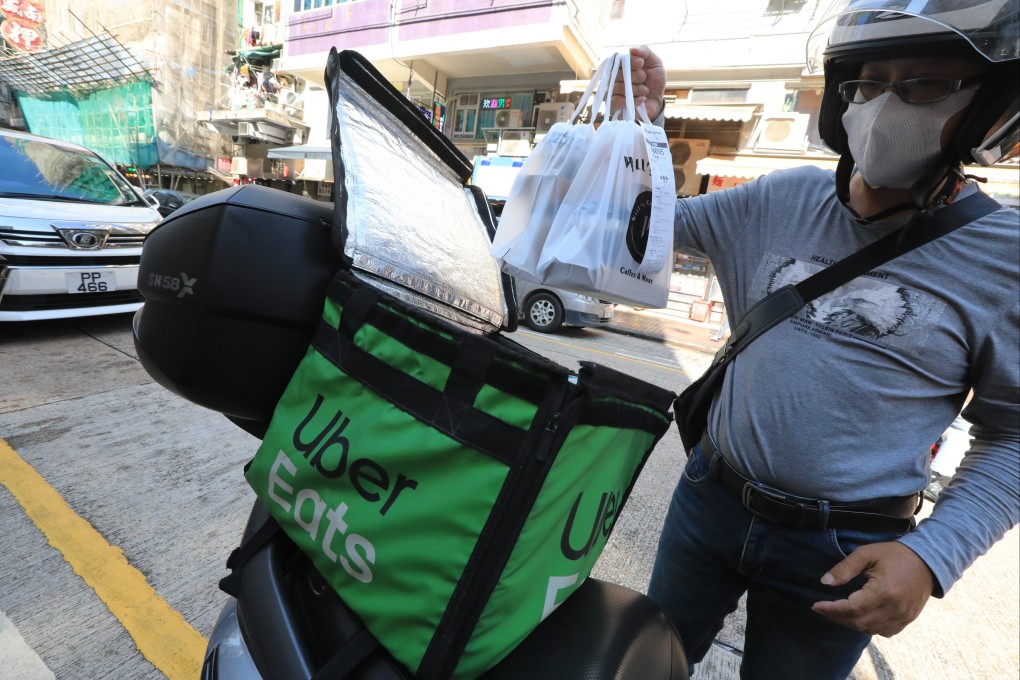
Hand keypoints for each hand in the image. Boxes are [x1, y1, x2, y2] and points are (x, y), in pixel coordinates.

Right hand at [611, 46, 665, 120]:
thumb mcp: (655, 62)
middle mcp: (613, 78)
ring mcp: (612, 92)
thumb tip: (631, 50)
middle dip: (635, 76)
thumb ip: (645, 52)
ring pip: (617, 87)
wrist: (658, 100)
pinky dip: (630, 100)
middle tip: (644, 78)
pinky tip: (641, 99)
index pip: (616, 59)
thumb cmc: (654, 80)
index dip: (629, 61)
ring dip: (636, 89)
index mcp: (621, 65)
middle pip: (616, 73)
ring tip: (645, 91)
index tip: (641, 63)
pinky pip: (614, 102)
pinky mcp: (613, 106)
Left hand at [811, 541, 934, 636]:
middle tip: (822, 609)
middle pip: (858, 622)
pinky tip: (857, 617)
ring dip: (850, 623)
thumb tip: (824, 582)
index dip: (831, 609)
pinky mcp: (907, 620)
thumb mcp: (867, 554)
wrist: (928, 561)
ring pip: (869, 629)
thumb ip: (845, 568)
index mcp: (884, 591)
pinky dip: (867, 627)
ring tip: (836, 612)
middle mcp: (894, 609)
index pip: (852, 608)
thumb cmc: (895, 554)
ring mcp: (903, 617)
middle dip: (836, 617)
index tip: (815, 606)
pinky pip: (883, 632)